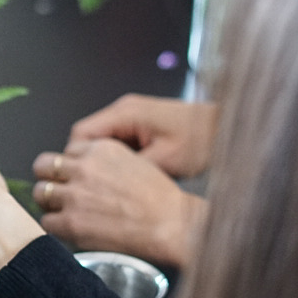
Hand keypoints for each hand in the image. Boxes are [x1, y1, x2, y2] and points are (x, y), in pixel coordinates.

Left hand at [32, 139, 206, 268]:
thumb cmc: (160, 198)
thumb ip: (104, 161)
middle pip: (44, 166)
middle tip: (57, 192)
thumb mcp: (133, 161)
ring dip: (49, 202)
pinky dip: (56, 226)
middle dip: (49, 179)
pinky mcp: (72, 222)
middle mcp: (84, 168)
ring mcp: (75, 195)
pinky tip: (70, 228)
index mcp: (100, 148)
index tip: (73, 178)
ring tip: (62, 211)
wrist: (171, 225)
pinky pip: (47, 221)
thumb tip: (83, 169)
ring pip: (41, 193)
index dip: (68, 166)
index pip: (67, 151)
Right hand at [68, 95, 217, 177]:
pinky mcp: (141, 126)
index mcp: (126, 113)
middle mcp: (125, 111)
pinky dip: (117, 159)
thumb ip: (129, 170)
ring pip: (101, 142)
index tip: (76, 181)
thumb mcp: (163, 161)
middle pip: (88, 138)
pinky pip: (117, 143)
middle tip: (90, 186)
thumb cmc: (201, 140)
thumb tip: (105, 186)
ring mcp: (133, 117)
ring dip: (103, 162)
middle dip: (86, 163)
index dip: (74, 159)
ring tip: (109, 184)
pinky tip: (125, 176)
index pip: (81, 134)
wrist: (224, 129)